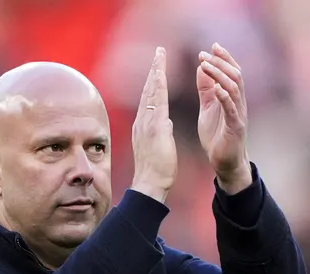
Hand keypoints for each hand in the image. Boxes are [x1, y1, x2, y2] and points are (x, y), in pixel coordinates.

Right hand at [131, 47, 177, 203]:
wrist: (150, 184)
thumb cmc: (156, 170)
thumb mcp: (161, 145)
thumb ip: (162, 131)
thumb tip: (167, 122)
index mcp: (145, 126)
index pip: (150, 98)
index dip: (155, 80)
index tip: (159, 66)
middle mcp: (142, 121)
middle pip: (148, 90)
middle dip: (154, 70)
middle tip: (158, 51)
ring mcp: (146, 124)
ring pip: (151, 93)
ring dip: (155, 73)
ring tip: (159, 56)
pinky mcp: (153, 128)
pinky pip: (156, 103)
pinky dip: (158, 87)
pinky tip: (161, 74)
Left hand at [197, 43, 250, 193]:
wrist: (224, 163)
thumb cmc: (216, 136)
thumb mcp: (208, 108)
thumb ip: (206, 90)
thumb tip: (201, 67)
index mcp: (231, 98)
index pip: (231, 72)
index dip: (223, 58)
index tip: (211, 47)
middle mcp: (239, 103)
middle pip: (235, 75)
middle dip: (221, 62)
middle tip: (205, 53)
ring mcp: (239, 114)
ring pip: (235, 88)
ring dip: (220, 75)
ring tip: (207, 65)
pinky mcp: (236, 127)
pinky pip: (232, 109)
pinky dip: (225, 97)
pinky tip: (217, 88)